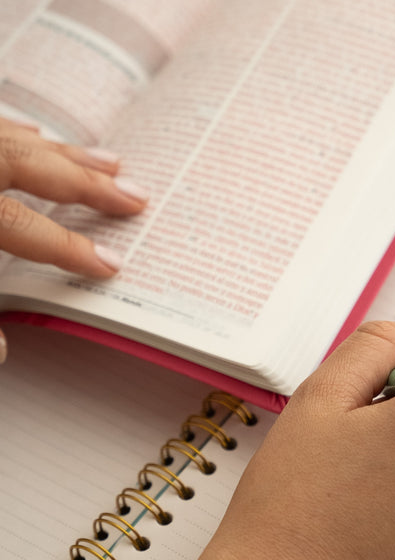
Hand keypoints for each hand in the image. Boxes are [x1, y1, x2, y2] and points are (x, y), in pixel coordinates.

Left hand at [0, 115, 148, 361]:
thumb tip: (2, 351)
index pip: (26, 229)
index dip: (72, 250)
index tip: (115, 265)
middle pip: (30, 166)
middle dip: (90, 184)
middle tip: (137, 196)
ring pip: (14, 138)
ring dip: (65, 152)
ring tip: (110, 161)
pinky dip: (18, 129)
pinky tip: (36, 132)